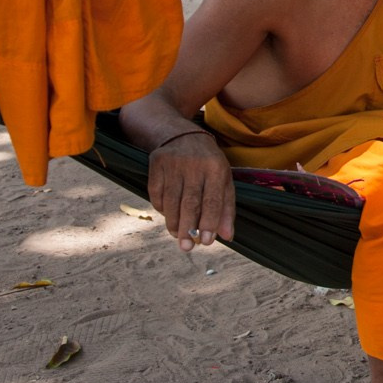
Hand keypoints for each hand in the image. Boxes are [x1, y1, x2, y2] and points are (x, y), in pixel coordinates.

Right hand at [146, 130, 236, 251]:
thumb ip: (226, 208)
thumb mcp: (223, 180)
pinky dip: (160, 208)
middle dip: (188, 228)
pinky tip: (167, 215)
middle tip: (187, 247)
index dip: (209, 223)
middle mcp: (195, 164)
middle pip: (190, 202)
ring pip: (171, 200)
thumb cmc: (208, 164)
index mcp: (217, 168)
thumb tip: (227, 236)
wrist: (182, 135)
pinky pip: (156, 192)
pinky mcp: (156, 162)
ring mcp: (174, 162)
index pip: (213, 200)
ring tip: (177, 236)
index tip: (206, 242)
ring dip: (173, 222)